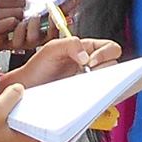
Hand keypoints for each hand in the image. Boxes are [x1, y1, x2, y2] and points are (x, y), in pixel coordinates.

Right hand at [0, 85, 47, 141]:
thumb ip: (12, 95)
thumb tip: (19, 90)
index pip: (50, 132)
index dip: (49, 119)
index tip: (47, 109)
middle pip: (38, 136)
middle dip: (35, 122)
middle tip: (30, 109)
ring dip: (24, 130)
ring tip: (16, 116)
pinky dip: (15, 137)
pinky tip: (6, 127)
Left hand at [6, 36, 120, 88]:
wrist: (27, 88)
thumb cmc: (38, 67)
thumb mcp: (52, 48)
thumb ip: (71, 45)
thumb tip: (87, 57)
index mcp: (86, 50)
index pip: (110, 47)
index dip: (106, 53)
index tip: (91, 61)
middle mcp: (91, 65)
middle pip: (114, 64)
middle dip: (105, 68)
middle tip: (88, 73)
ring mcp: (89, 82)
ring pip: (110, 82)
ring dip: (101, 82)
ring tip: (85, 84)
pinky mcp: (87, 97)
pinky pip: (100, 97)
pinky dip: (98, 96)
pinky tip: (87, 95)